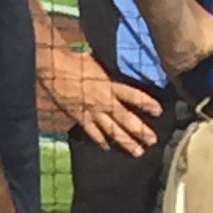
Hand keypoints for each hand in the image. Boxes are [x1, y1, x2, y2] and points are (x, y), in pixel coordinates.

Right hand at [46, 51, 162, 155]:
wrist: (53, 69)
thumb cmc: (76, 60)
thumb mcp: (99, 61)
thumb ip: (110, 70)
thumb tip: (120, 65)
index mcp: (110, 85)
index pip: (133, 96)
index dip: (146, 103)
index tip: (159, 111)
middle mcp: (104, 101)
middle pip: (125, 119)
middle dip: (140, 130)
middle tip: (152, 140)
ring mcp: (92, 112)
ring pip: (111, 130)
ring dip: (125, 141)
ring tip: (138, 152)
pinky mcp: (80, 118)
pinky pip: (92, 132)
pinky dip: (100, 141)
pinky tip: (107, 148)